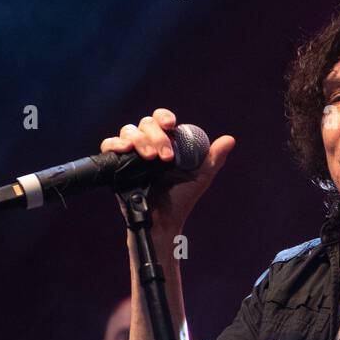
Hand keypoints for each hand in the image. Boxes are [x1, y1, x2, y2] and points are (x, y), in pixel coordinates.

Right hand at [101, 108, 234, 240]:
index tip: (171, 125)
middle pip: (145, 124)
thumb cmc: (182, 199)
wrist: (164, 222)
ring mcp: (131, 155)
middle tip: (165, 157)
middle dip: (156, 136)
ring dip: (139, 140)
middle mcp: (148, 145)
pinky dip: (114, 143)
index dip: (164, 117)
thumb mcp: (201, 177)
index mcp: (166, 142)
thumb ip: (213, 158)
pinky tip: (124, 150)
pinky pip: (109, 146)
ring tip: (149, 158)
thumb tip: (229, 139)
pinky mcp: (117, 166)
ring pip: (128, 131)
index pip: (161, 120)